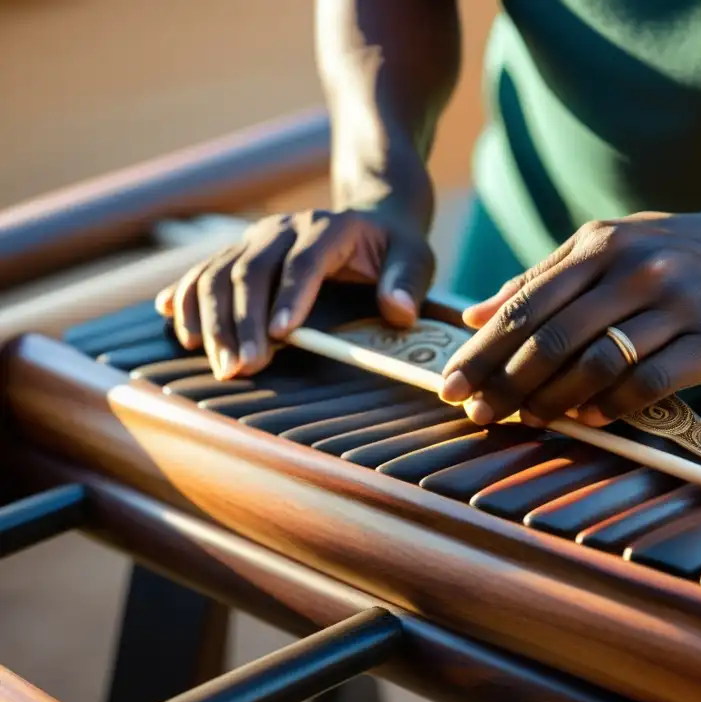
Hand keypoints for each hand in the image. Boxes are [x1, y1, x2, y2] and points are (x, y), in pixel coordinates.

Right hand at [156, 206, 434, 378]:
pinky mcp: (240, 250)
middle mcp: (285, 228)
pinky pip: (205, 269)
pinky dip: (186, 293)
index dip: (290, 297)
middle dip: (240, 322)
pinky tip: (170, 317)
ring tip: (212, 361)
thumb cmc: (394, 249)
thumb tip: (397, 311)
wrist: (371, 219)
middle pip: (251, 270)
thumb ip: (407, 283)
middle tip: (239, 368)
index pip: (304, 262)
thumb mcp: (415, 259)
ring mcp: (257, 237)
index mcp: (329, 227)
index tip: (280, 335)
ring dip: (210, 317)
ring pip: (220, 271)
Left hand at [439, 206, 700, 426]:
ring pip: (596, 361)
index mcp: (599, 245)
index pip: (525, 306)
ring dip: (553, 399)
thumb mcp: (610, 246)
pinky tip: (588, 419)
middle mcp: (633, 269)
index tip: (450, 388)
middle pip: (552, 337)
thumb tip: (475, 314)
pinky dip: (611, 405)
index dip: (483, 352)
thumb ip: (542, 278)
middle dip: (506, 382)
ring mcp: (675, 304)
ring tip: (528, 420)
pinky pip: (649, 381)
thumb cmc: (678, 254)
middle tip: (477, 415)